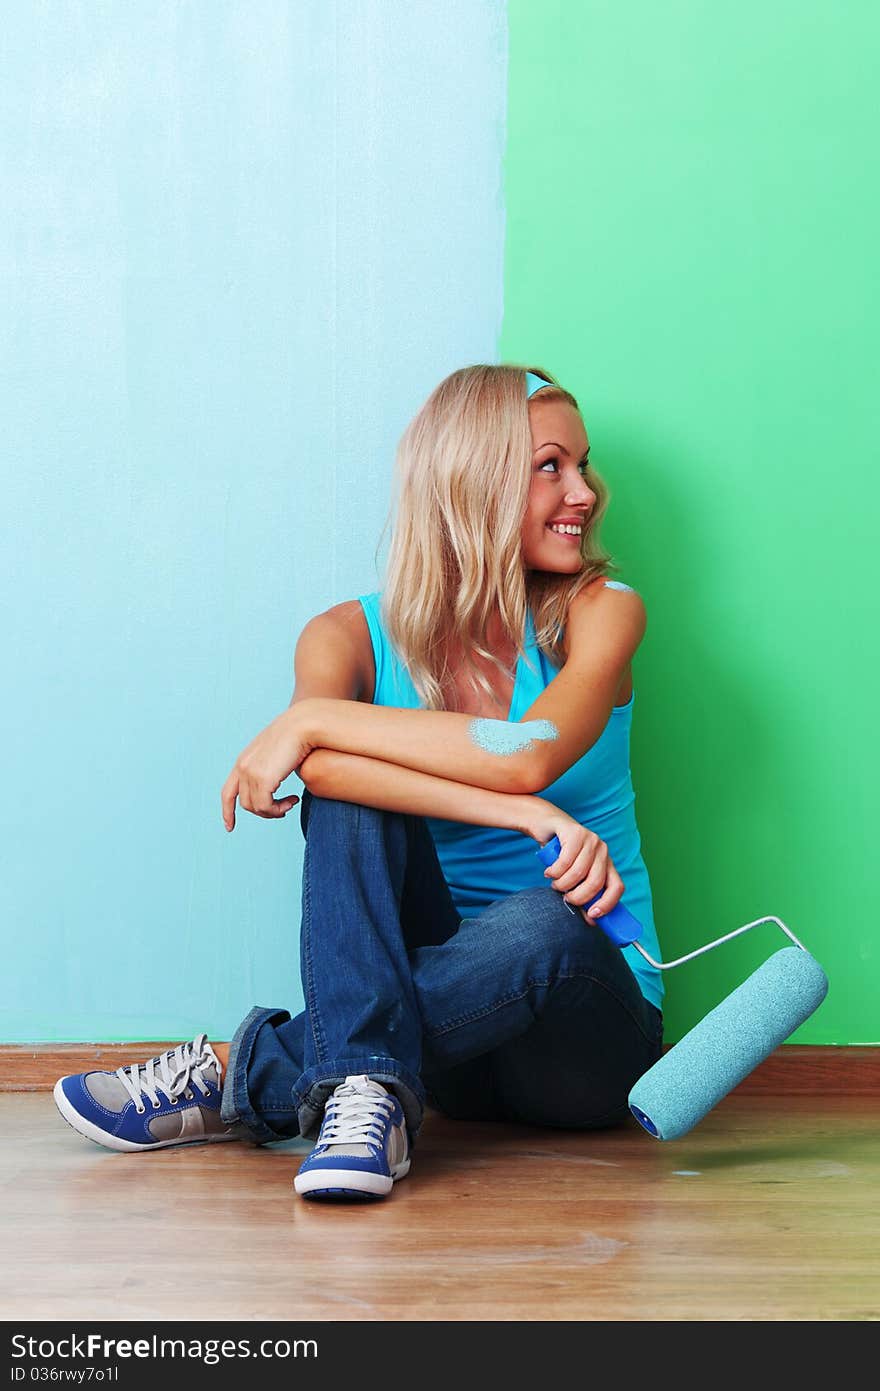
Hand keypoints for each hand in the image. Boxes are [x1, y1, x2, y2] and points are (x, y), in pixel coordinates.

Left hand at [221, 705, 312, 830]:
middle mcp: (242, 767)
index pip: (228, 792)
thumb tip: (274, 785)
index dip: (227, 811)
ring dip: (274, 811)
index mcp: (243, 761)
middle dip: (265, 812)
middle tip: (284, 810)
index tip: (229, 827)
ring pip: (256, 807)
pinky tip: (293, 800)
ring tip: (291, 803)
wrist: (303, 725)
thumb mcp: (277, 754)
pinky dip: (279, 809)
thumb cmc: (297, 737)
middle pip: (245, 803)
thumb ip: (270, 769)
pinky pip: (266, 806)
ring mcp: (250, 772)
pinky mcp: (262, 778)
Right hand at [525, 799, 624, 920]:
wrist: (546, 826)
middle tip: (565, 897)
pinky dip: (554, 871)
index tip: (592, 915)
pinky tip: (549, 872)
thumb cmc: (561, 855)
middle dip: (578, 897)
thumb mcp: (574, 876)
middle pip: (596, 882)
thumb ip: (583, 894)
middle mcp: (603, 851)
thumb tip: (590, 919)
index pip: (617, 887)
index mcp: (607, 863)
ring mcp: (591, 840)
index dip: (607, 904)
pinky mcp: (576, 833)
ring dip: (561, 884)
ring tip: (554, 883)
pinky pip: (565, 861)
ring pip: (578, 873)